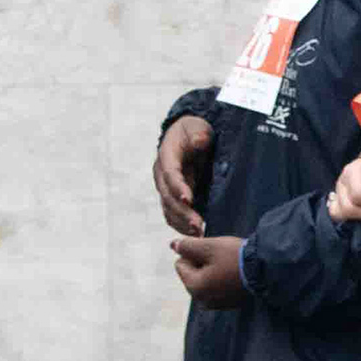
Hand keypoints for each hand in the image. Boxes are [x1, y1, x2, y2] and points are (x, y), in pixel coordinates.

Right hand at [153, 115, 214, 235]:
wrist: (187, 135)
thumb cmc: (193, 130)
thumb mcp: (198, 127)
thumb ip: (198, 135)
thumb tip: (199, 141)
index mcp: (166, 156)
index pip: (170, 174)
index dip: (178, 187)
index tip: (189, 199)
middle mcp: (161, 174)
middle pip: (168, 197)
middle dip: (183, 213)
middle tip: (198, 225)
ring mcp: (165, 187)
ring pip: (169, 210)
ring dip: (182, 223)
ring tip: (199, 233)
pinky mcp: (172, 196)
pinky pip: (172, 214)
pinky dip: (182, 225)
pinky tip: (196, 233)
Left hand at [169, 233, 248, 306]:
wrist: (266, 270)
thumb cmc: (235, 257)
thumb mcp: (209, 246)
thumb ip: (187, 246)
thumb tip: (172, 245)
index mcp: (194, 287)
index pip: (180, 263)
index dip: (193, 253)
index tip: (212, 251)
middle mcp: (201, 300)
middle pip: (192, 274)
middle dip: (202, 263)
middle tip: (222, 257)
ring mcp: (215, 305)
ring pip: (205, 281)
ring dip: (212, 271)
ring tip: (230, 265)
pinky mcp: (228, 305)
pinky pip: (217, 288)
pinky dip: (222, 280)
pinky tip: (236, 274)